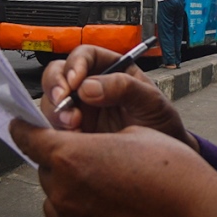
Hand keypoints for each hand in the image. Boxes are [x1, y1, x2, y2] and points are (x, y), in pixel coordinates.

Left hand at [10, 122, 216, 216]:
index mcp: (71, 156)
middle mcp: (65, 191)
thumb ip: (93, 135)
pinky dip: (79, 206)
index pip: (29, 138)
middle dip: (59, 157)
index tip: (22, 125)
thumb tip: (78, 140)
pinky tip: (107, 199)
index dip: (26, 128)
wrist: (194, 213)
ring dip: (68, 183)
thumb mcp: (131, 133)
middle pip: (45, 167)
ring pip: (55, 194)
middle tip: (87, 152)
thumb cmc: (170, 172)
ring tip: (102, 178)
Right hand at [41, 45, 197, 149]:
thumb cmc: (161, 125)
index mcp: (112, 69)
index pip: (85, 55)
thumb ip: (124, 88)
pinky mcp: (74, 132)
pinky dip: (56, 131)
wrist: (163, 160)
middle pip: (59, 73)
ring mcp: (80, 109)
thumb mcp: (151, 102)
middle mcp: (91, 86)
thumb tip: (88, 87)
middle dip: (56, 86)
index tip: (75, 81)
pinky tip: (73, 139)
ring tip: (74, 125)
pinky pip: (54, 127)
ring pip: (52, 100)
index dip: (75, 64)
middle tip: (63, 102)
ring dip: (56, 111)